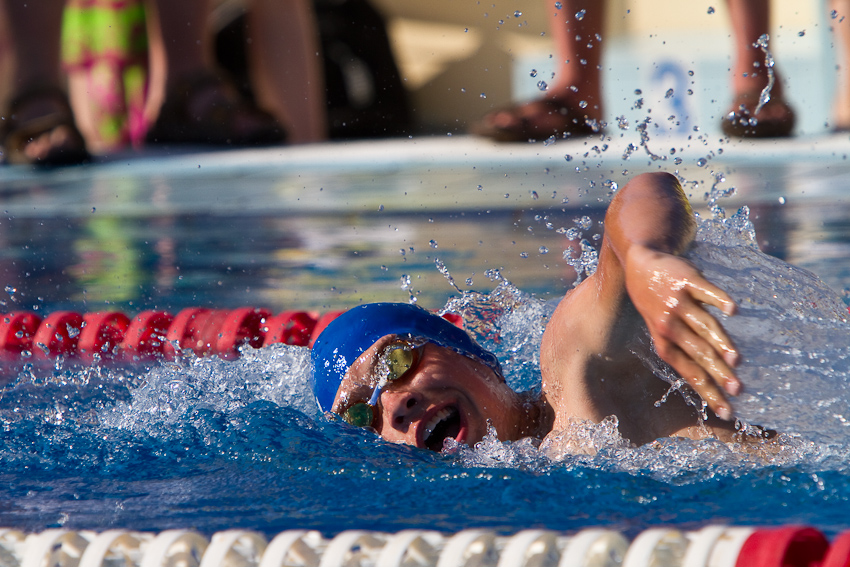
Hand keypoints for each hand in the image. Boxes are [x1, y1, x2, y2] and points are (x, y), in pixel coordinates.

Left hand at [624, 244, 740, 419]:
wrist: (639, 263)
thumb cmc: (655, 302)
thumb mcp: (659, 329)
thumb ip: (683, 349)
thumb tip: (712, 376)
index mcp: (664, 342)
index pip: (690, 373)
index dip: (708, 392)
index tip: (727, 411)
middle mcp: (669, 325)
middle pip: (699, 353)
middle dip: (718, 374)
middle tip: (738, 389)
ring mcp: (677, 302)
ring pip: (703, 326)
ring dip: (720, 343)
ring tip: (737, 360)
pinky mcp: (687, 280)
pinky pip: (705, 292)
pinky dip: (718, 300)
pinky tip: (733, 310)